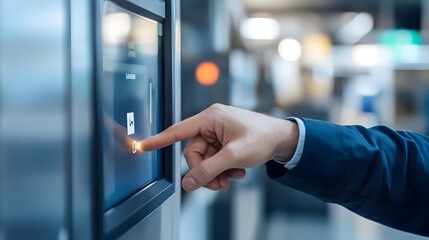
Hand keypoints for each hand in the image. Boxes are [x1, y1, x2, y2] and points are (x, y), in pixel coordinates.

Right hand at [137, 104, 297, 191]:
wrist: (282, 139)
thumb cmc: (262, 138)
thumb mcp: (234, 156)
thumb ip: (209, 170)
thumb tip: (188, 183)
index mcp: (210, 118)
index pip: (178, 131)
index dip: (159, 140)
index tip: (142, 146)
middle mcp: (211, 123)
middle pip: (193, 153)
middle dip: (206, 171)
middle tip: (221, 184)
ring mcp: (217, 132)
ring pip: (204, 159)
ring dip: (216, 172)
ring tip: (233, 177)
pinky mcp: (223, 140)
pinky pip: (213, 158)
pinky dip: (223, 168)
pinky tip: (237, 171)